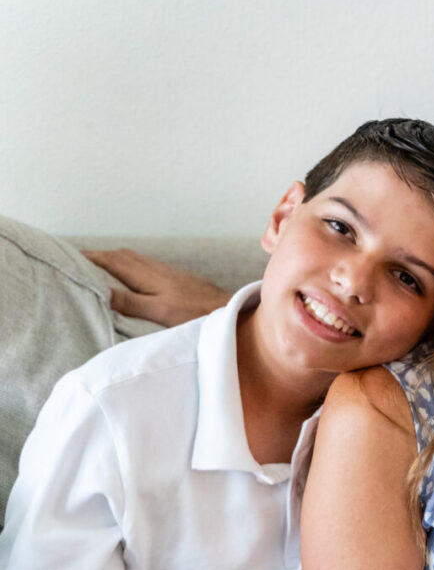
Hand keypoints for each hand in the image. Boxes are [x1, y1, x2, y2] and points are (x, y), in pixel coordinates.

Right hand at [81, 247, 231, 327]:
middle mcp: (153, 267)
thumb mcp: (158, 310)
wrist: (229, 309)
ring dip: (111, 259)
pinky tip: (127, 273)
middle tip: (74, 258)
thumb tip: (99, 290)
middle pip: (118, 256)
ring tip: (94, 265)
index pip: (111, 260)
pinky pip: (142, 265)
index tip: (68, 256)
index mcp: (145, 274)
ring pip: (131, 259)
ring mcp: (164, 271)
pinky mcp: (173, 277)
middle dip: (96, 255)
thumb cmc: (195, 313)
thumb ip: (129, 301)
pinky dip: (127, 265)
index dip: (89, 257)